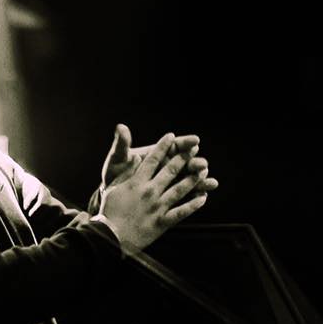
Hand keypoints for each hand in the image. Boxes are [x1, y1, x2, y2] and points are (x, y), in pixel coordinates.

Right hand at [98, 132, 213, 251]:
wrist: (110, 236)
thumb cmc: (109, 211)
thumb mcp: (113, 188)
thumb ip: (126, 172)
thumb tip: (135, 157)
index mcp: (136, 182)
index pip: (152, 159)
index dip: (163, 146)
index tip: (171, 136)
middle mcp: (149, 192)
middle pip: (170, 171)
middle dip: (183, 158)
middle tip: (193, 150)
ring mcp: (157, 207)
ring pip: (180, 189)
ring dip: (193, 179)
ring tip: (203, 171)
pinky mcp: (162, 222)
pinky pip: (182, 212)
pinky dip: (193, 205)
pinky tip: (203, 198)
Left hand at [100, 123, 218, 194]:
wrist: (111, 196)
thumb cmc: (114, 174)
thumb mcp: (117, 160)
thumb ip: (122, 145)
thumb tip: (121, 127)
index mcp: (156, 153)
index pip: (175, 145)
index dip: (186, 142)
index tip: (196, 140)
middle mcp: (166, 166)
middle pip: (185, 162)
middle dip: (195, 162)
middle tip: (202, 164)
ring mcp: (169, 181)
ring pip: (188, 179)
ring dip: (201, 180)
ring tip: (211, 183)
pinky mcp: (168, 196)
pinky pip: (184, 196)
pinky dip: (195, 196)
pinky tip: (203, 196)